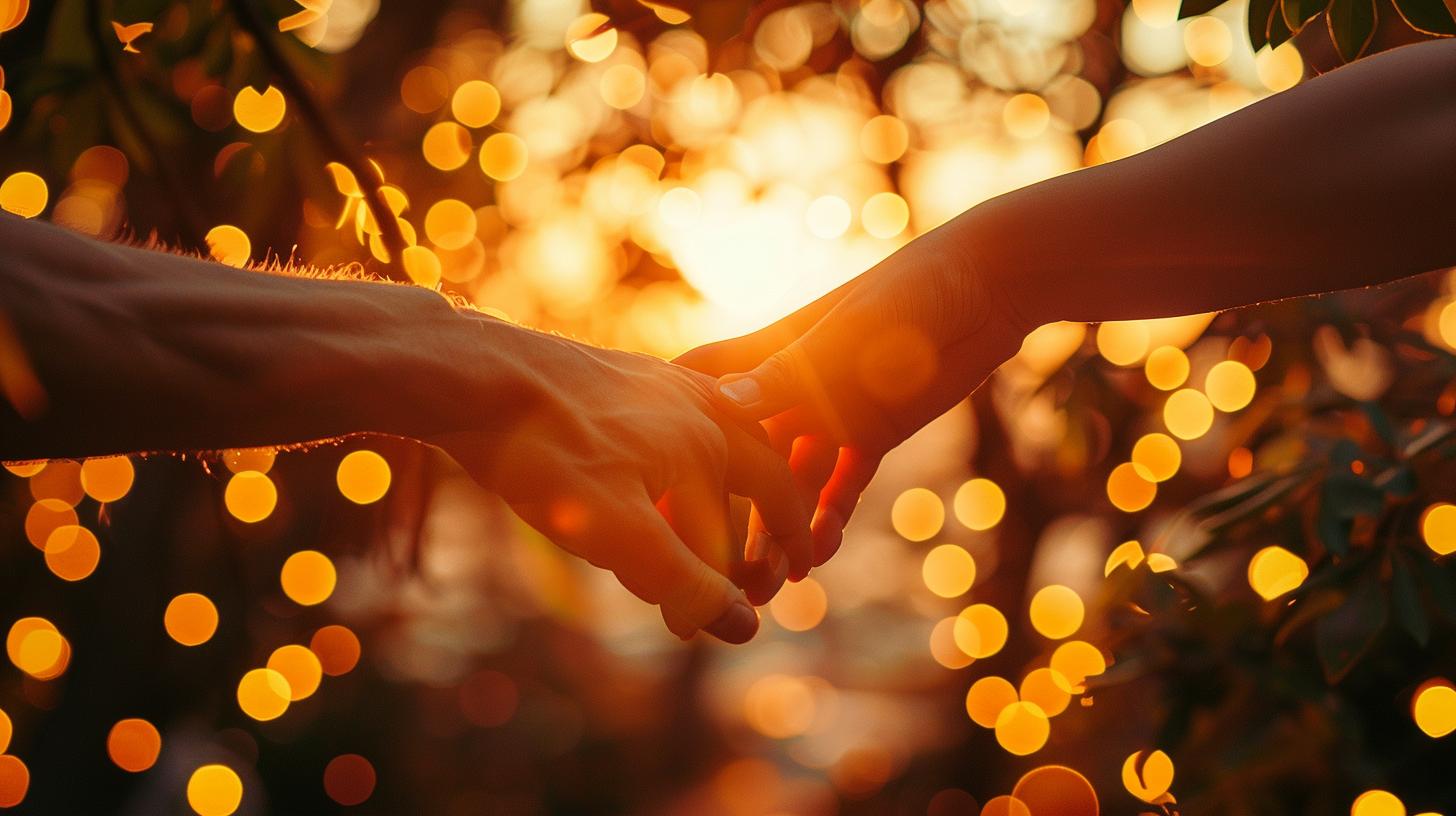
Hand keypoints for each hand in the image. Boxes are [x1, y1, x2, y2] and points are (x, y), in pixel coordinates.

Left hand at [432, 318, 811, 642]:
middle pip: (754, 461)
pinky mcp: (618, 373)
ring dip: (723, 480)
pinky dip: (679, 454)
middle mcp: (695, 403)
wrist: (473, 374)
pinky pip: (672, 415)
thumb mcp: (619, 534)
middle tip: (767, 548)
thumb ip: (686, 582)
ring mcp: (656, 382)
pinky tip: (650, 471)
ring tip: (715, 516)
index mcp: (709, 440)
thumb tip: (747, 628)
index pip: (774, 498)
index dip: (789, 540)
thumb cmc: (545, 455)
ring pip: (715, 434)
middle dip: (766, 508)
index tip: (799, 571)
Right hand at [676, 222, 1030, 576]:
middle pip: (742, 458)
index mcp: (769, 353)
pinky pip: (841, 484)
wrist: (988, 286)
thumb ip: (787, 377)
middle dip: (726, 511)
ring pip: (790, 483)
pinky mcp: (873, 430)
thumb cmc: (908, 294)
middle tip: (711, 571)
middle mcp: (792, 387)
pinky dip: (829, 518)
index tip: (635, 487)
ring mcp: (832, 411)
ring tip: (764, 585)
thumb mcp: (845, 339)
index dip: (668, 435)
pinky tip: (817, 555)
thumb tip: (721, 405)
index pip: (701, 393)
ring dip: (777, 530)